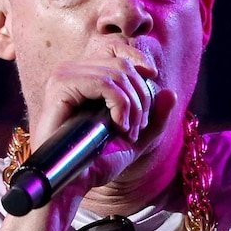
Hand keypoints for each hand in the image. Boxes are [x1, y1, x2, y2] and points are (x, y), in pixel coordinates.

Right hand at [30, 43, 160, 186]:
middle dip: (141, 97)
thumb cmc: (97, 163)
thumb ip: (155, 119)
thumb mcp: (135, 140)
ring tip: (129, 131)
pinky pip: (104, 83)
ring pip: (116, 73)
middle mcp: (72, 72)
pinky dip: (121, 105)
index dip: (138, 57)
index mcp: (85, 77)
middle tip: (138, 128)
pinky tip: (119, 126)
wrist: (73, 183)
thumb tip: (170, 92)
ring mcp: (64, 76)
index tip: (153, 76)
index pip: (114, 47)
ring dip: (133, 105)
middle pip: (122, 63)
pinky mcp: (60, 87)